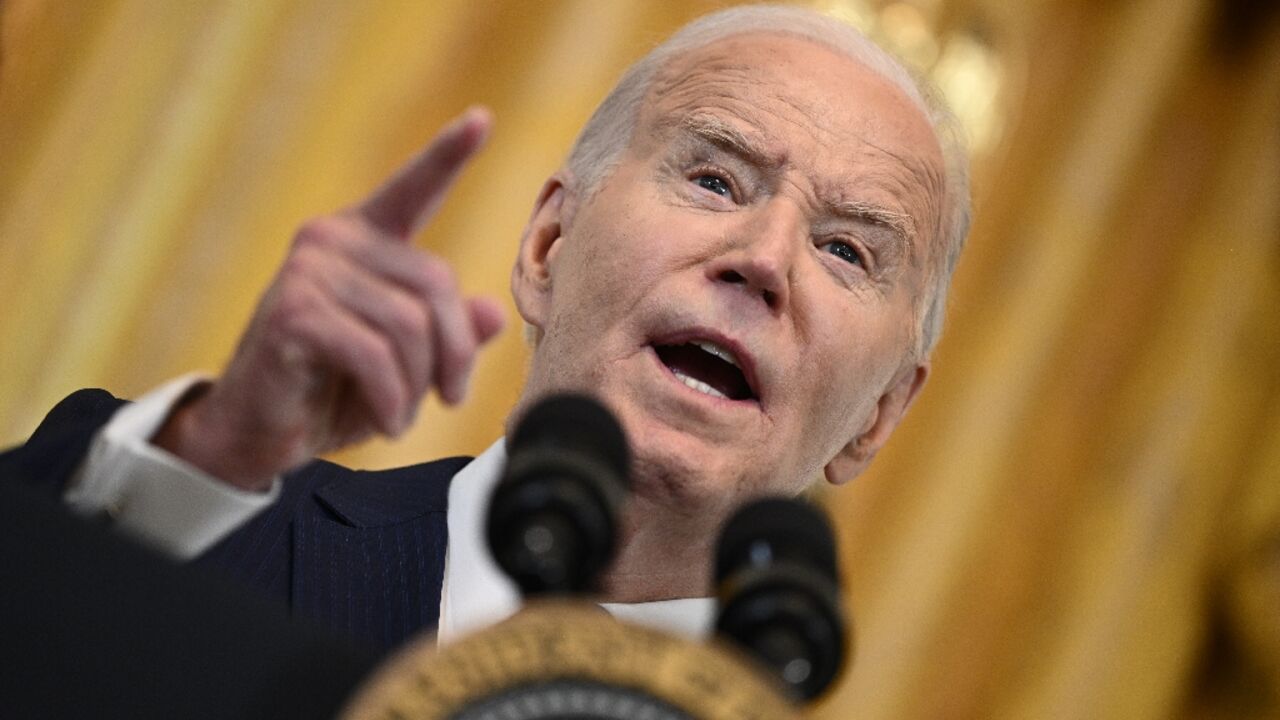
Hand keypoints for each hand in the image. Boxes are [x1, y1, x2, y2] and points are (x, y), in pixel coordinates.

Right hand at [153, 108, 505, 490]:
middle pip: (438, 284)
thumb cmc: (333, 391)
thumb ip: (447, 334)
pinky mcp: (294, 312)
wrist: (257, 434)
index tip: (481, 119)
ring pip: (410, 326)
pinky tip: (387, 421)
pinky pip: (375, 354)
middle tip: (449, 398)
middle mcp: (333, 239)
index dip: (448, 154)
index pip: (413, 189)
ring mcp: (309, 270)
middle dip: (454, 354)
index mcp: (364, 239)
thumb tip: (493, 313)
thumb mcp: (405, 365)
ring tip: (403, 415)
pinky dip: (392, 399)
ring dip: (418, 386)